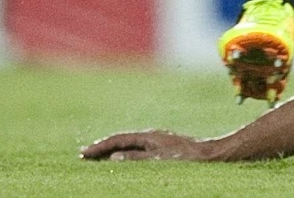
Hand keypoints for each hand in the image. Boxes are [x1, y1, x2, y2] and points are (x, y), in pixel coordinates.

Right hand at [80, 130, 216, 161]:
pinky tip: (120, 157)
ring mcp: (156, 140)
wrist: (210, 153)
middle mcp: (151, 135)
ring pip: (128, 143)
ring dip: (112, 149)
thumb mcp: (159, 159)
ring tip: (97, 155)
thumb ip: (136, 158)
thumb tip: (114, 157)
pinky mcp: (162, 146)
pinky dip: (123, 152)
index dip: (100, 146)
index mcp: (149, 136)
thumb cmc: (186, 157)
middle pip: (121, 139)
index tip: (84, 153)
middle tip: (84, 154)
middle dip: (102, 146)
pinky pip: (136, 147)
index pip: (118, 139)